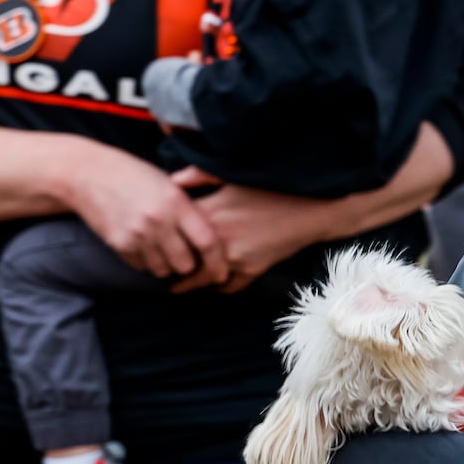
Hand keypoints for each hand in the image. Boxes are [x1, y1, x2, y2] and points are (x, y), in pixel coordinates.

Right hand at [67, 151, 228, 281]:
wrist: (88, 173)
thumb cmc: (136, 176)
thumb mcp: (170, 184)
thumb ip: (190, 210)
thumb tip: (214, 241)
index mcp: (177, 202)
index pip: (207, 242)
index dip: (218, 262)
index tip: (221, 273)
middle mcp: (158, 221)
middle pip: (186, 265)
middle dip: (189, 265)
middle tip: (186, 255)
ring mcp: (137, 234)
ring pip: (163, 270)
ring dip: (166, 264)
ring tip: (161, 245)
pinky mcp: (119, 244)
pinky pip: (142, 267)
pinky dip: (146, 260)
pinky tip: (142, 242)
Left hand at [169, 167, 341, 293]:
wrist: (311, 208)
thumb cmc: (272, 188)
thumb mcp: (233, 176)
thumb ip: (199, 176)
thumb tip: (172, 181)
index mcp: (210, 213)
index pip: (173, 233)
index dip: (161, 239)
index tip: (153, 244)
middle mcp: (218, 240)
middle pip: (183, 261)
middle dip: (171, 268)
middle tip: (160, 270)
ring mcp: (235, 258)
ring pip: (203, 279)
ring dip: (190, 284)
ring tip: (178, 287)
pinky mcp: (252, 270)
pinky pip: (229, 286)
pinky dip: (220, 287)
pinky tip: (214, 285)